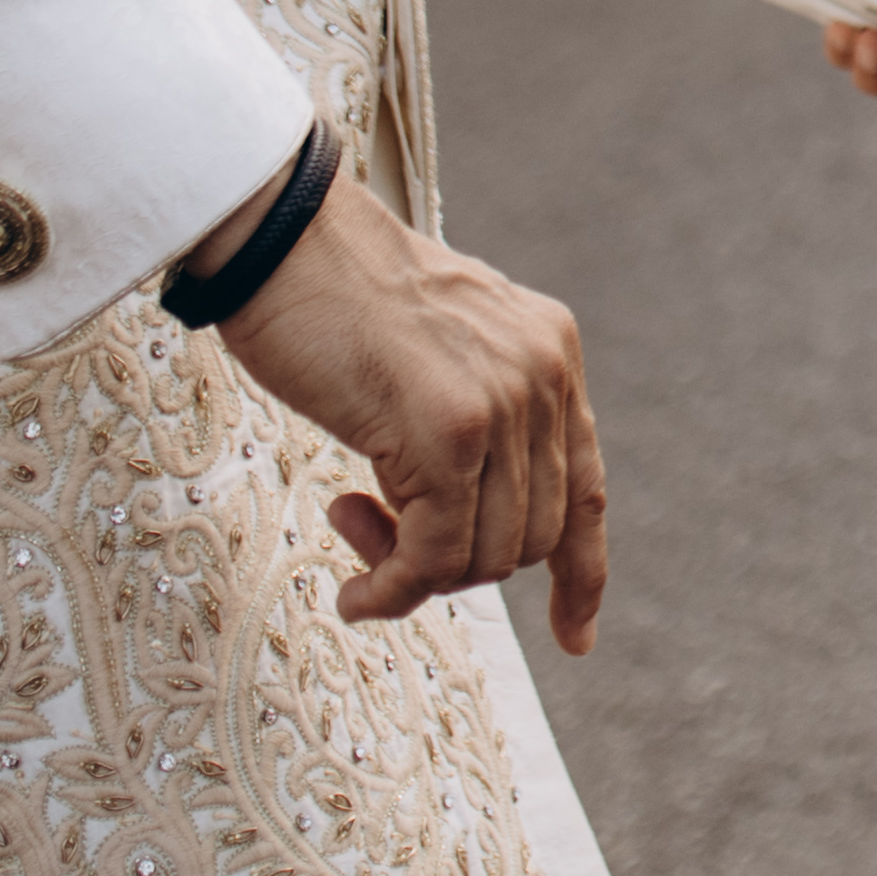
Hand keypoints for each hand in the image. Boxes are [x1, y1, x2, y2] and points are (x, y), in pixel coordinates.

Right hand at [211, 170, 614, 651]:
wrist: (287, 239)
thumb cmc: (337, 298)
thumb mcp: (440, 350)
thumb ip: (477, 417)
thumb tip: (467, 533)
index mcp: (552, 353)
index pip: (589, 488)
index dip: (583, 573)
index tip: (575, 636)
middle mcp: (543, 377)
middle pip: (533, 538)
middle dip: (456, 566)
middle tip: (376, 539)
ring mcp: (502, 404)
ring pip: (487, 558)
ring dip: (414, 576)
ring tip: (352, 525)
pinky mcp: (447, 433)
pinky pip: (434, 558)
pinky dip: (391, 593)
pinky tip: (351, 593)